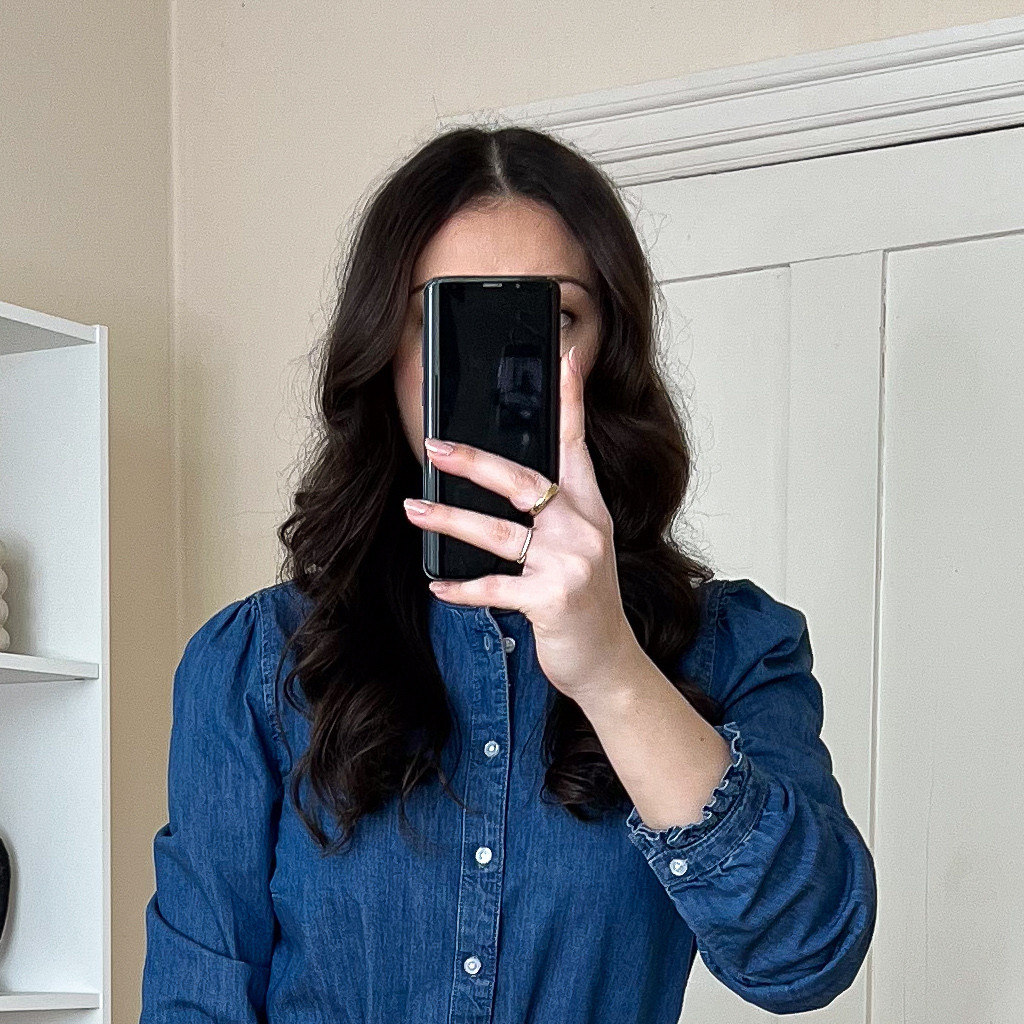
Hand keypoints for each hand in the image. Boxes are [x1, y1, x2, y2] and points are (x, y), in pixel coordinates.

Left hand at [403, 343, 639, 713]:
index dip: (570, 403)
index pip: (577, 446)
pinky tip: (437, 584)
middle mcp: (583, 530)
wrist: (608, 662)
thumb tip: (511, 487)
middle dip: (474, 462)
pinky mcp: (551, 600)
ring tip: (415, 509)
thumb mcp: (581, 550)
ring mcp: (569, 564)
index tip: (564, 360)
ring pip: (498, 533)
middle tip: (434, 448)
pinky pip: (495, 587)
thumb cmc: (585, 605)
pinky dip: (462, 588)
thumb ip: (556, 515)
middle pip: (523, 482)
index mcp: (590, 510)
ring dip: (450, 521)